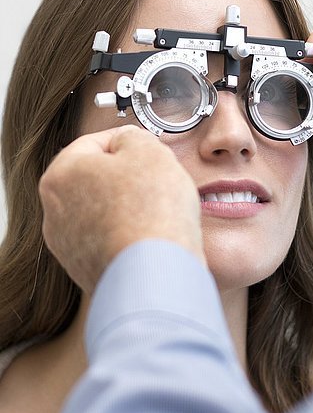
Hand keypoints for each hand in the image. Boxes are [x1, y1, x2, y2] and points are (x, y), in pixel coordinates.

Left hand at [38, 125, 204, 293]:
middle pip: (96, 179)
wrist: (156, 275)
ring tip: (157, 211)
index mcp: (61, 175)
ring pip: (102, 211)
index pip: (94, 143)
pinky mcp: (85, 269)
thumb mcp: (150, 150)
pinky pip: (109, 239)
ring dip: (126, 206)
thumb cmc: (151, 214)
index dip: (126, 140)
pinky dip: (127, 234)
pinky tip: (150, 235)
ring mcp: (68, 246)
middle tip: (155, 178)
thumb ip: (134, 137)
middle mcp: (55, 212)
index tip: (145, 145)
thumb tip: (128, 141)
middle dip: (126, 175)